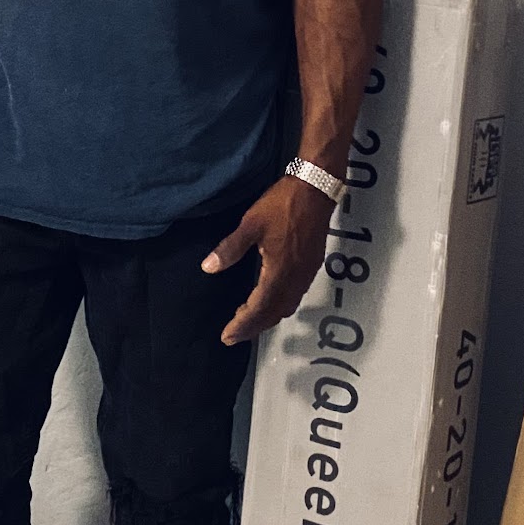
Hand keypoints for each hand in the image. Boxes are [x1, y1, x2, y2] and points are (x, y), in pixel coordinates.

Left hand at [205, 176, 332, 346]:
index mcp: (279, 271)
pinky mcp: (313, 264)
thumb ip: (230, 248)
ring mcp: (307, 272)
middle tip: (234, 334)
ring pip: (287, 305)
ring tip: (248, 318)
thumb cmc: (281, 205)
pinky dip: (281, 305)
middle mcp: (295, 278)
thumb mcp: (251, 224)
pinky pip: (296, 295)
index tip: (227, 336)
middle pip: (274, 313)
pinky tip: (271, 298)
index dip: (242, 325)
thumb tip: (207, 268)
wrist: (316, 188)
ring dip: (268, 317)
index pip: (259, 308)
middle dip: (254, 327)